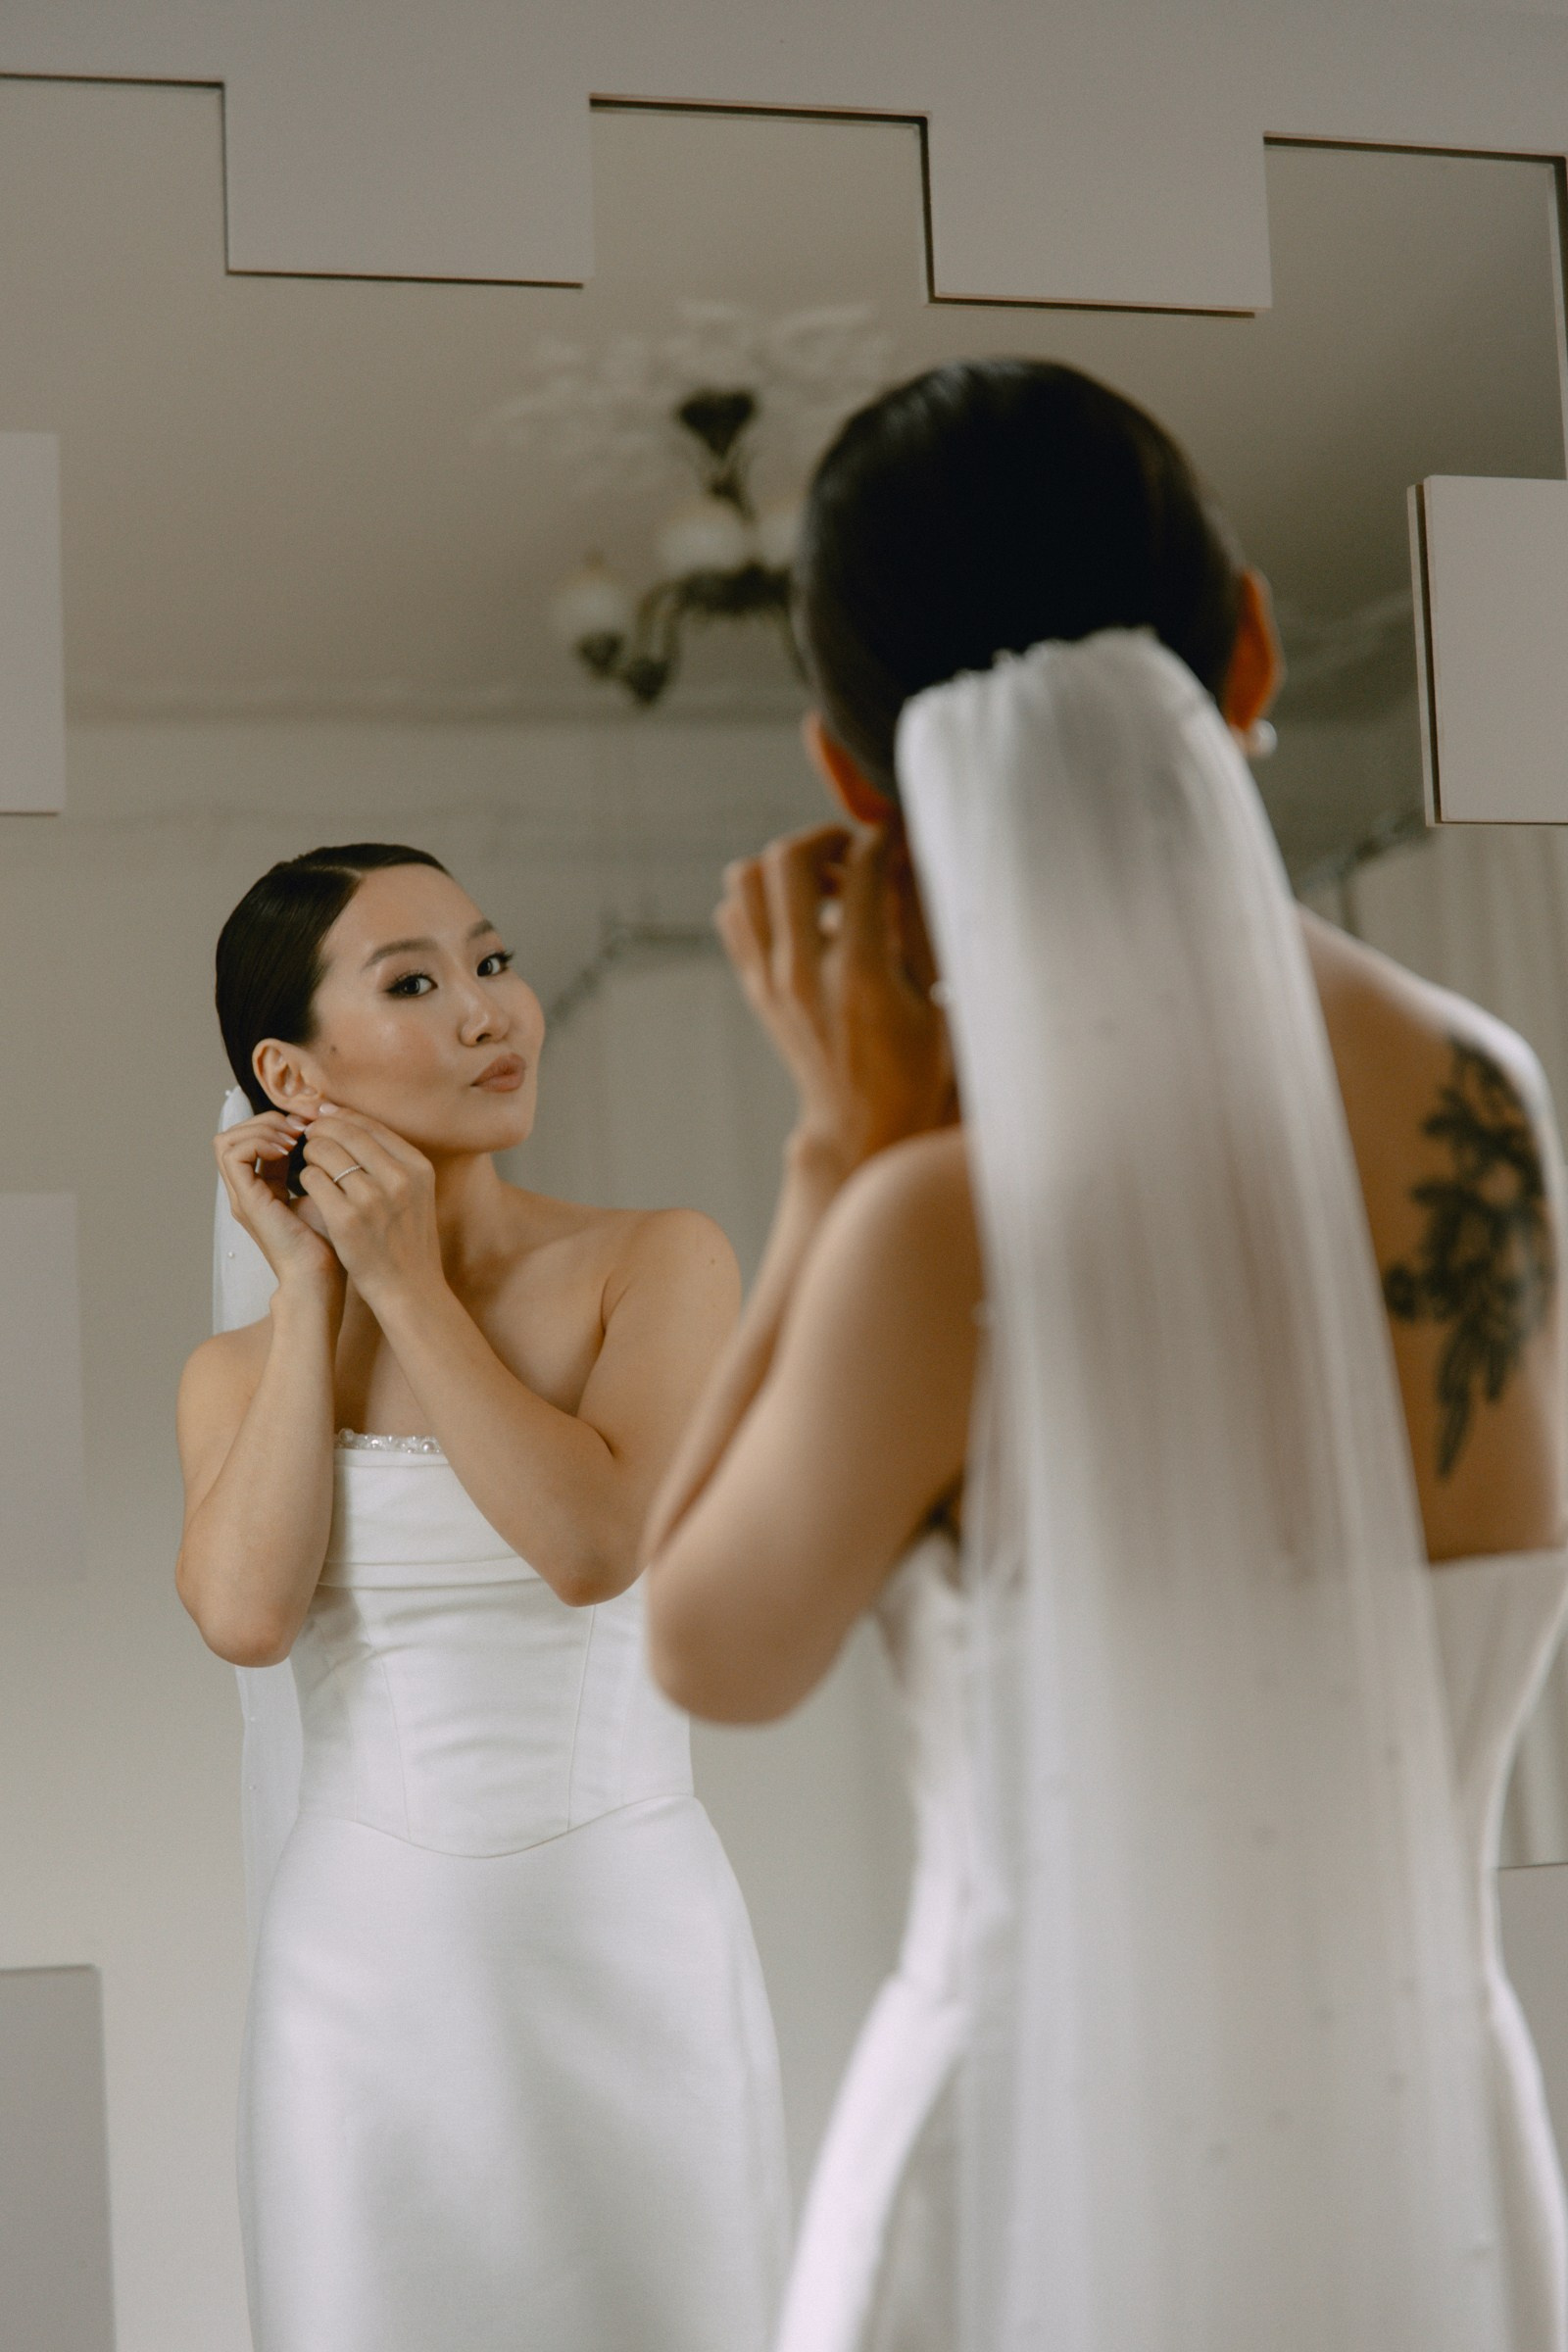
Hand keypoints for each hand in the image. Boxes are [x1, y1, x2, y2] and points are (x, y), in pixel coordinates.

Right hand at [214, 1110, 344, 1303]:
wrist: (320, 1278)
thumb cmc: (329, 1243)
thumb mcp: (324, 1194)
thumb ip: (316, 1168)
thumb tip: (323, 1136)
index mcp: (262, 1188)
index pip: (252, 1140)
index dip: (277, 1123)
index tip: (310, 1126)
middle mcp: (246, 1191)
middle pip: (233, 1135)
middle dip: (267, 1121)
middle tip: (300, 1128)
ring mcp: (243, 1196)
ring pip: (226, 1140)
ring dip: (261, 1129)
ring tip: (293, 1138)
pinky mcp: (246, 1200)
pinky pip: (234, 1154)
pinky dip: (258, 1142)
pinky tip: (288, 1150)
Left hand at [295, 1106, 442, 1308]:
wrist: (411, 1289)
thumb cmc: (408, 1240)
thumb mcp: (416, 1193)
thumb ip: (392, 1160)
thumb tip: (349, 1121)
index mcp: (417, 1167)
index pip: (370, 1125)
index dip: (341, 1115)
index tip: (323, 1114)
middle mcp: (398, 1178)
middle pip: (345, 1132)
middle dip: (320, 1130)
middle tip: (309, 1136)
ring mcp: (372, 1199)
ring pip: (323, 1151)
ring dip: (311, 1154)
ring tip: (311, 1165)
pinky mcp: (346, 1220)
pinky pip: (312, 1179)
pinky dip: (306, 1178)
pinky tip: (311, 1189)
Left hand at [716, 822, 955, 1179]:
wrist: (860, 1124)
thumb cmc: (914, 1068)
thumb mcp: (937, 999)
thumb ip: (921, 924)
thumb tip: (908, 858)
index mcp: (860, 975)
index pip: (862, 868)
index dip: (886, 836)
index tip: (900, 832)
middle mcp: (803, 972)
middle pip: (786, 858)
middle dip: (825, 836)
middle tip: (853, 851)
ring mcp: (770, 980)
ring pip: (746, 879)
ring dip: (785, 866)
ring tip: (825, 880)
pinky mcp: (755, 987)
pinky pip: (736, 914)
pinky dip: (763, 898)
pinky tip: (804, 913)